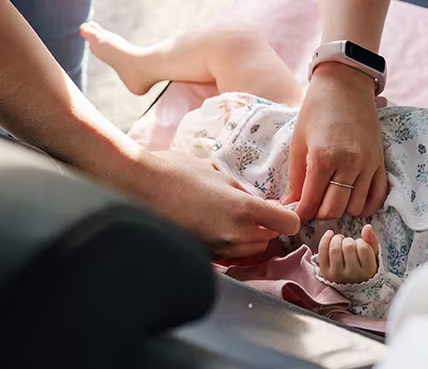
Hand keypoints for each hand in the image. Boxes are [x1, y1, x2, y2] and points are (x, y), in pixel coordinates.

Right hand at [133, 150, 300, 259]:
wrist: (139, 187)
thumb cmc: (177, 172)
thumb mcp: (217, 172)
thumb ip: (241, 189)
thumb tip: (255, 199)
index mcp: (244, 209)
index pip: (289, 224)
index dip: (287, 215)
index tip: (279, 208)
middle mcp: (236, 233)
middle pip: (270, 240)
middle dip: (266, 227)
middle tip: (252, 210)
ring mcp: (218, 248)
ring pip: (249, 250)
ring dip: (247, 237)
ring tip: (229, 217)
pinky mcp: (203, 255)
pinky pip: (227, 254)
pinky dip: (227, 243)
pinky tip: (211, 225)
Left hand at [287, 62, 387, 220]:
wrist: (345, 83)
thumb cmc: (316, 109)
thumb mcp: (298, 142)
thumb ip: (296, 179)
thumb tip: (288, 206)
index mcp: (322, 158)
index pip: (311, 204)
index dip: (300, 214)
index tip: (294, 214)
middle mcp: (348, 164)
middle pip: (333, 210)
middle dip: (318, 213)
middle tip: (310, 204)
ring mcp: (368, 164)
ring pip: (355, 208)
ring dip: (340, 209)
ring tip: (329, 197)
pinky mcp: (380, 162)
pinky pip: (376, 197)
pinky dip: (363, 205)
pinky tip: (350, 197)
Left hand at [317, 225, 379, 284]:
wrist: (351, 286)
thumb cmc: (363, 267)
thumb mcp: (372, 256)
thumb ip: (372, 241)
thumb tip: (367, 226)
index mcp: (367, 272)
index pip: (363, 247)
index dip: (361, 241)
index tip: (360, 245)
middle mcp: (352, 275)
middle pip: (348, 247)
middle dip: (348, 240)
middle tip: (350, 244)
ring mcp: (337, 275)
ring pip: (334, 248)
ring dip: (337, 239)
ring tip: (341, 240)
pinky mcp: (325, 273)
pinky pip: (322, 251)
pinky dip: (325, 239)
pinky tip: (330, 234)